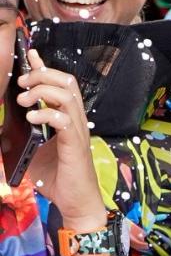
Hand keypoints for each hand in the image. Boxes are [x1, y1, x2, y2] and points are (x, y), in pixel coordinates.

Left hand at [16, 51, 102, 227]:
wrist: (75, 201)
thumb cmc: (56, 177)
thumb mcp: (31, 152)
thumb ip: (21, 136)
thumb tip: (0, 128)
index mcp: (67, 119)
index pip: (61, 85)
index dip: (45, 68)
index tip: (31, 54)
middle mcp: (76, 120)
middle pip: (67, 82)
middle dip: (42, 75)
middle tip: (21, 83)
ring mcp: (78, 130)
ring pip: (67, 95)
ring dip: (42, 91)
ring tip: (24, 100)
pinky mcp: (75, 144)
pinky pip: (64, 119)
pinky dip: (46, 113)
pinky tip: (32, 118)